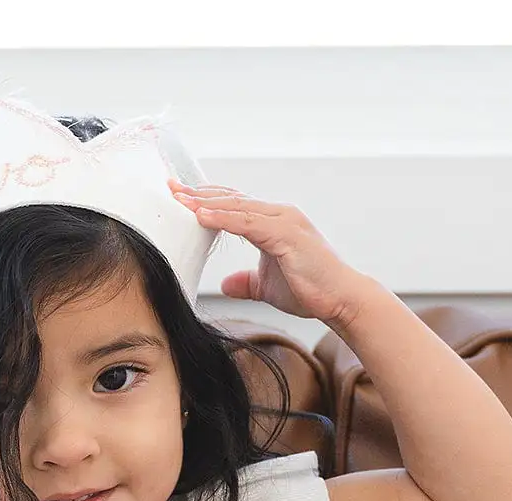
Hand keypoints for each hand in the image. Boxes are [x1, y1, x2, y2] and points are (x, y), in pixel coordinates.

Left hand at [168, 180, 376, 326]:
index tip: (180, 198)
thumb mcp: (267, 286)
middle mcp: (278, 214)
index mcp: (273, 223)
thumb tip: (226, 284)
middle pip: (232, 199)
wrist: (340, 299)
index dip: (207, 200)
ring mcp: (284, 221)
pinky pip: (248, 222)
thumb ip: (246, 282)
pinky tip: (201, 216)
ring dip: (206, 203)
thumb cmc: (310, 289)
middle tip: (171, 188)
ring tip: (179, 200)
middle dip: (199, 194)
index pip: (234, 205)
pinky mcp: (287, 234)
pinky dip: (223, 218)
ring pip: (237, 206)